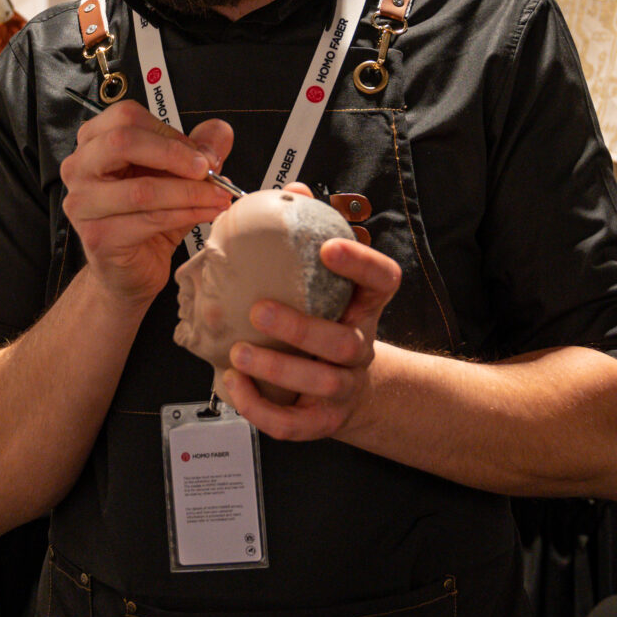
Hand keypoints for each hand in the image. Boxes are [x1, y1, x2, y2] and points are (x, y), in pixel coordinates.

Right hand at [60, 100, 232, 309]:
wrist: (128, 270)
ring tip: (219, 196)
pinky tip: (206, 213)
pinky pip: (149, 219)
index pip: (126, 118)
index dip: (169, 132)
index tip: (201, 151)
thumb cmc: (145, 217)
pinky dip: (186, 214)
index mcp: (93, 142)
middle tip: (207, 168)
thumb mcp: (174, 177)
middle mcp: (78, 167)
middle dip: (174, 154)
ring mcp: (82, 203)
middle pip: (123, 141)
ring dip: (190, 192)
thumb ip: (195, 150)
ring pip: (143, 189)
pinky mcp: (97, 235)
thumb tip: (220, 132)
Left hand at [218, 237, 403, 441]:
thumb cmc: (328, 324)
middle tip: (259, 309)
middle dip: (301, 328)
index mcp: (364, 308)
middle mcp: (359, 348)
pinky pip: (294, 424)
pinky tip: (235, 385)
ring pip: (321, 384)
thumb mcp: (327, 285)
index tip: (328, 247)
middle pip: (345, 343)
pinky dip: (260, 408)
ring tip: (239, 353)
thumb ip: (309, 238)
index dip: (361, 264)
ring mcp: (344, 388)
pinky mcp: (322, 421)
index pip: (382, 281)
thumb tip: (293, 193)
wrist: (353, 392)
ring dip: (278, 368)